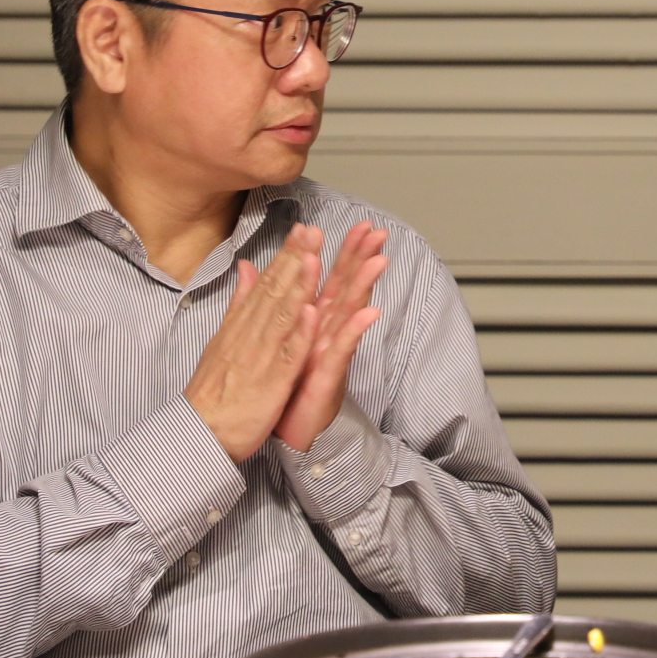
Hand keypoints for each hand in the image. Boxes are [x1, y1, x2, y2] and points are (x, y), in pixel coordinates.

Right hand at [184, 223, 322, 461]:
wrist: (199, 433)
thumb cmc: (215, 390)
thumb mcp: (224, 338)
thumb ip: (241, 303)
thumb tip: (247, 267)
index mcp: (242, 326)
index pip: (266, 284)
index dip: (286, 255)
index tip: (304, 229)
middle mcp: (250, 335)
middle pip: (275, 292)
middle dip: (295, 260)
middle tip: (314, 230)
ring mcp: (260, 357)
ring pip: (282, 317)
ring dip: (298, 287)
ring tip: (314, 258)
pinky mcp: (270, 383)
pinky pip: (286, 356)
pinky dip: (297, 334)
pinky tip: (310, 313)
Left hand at [273, 220, 387, 450]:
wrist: (285, 432)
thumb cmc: (288, 390)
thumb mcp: (284, 341)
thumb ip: (282, 303)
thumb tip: (276, 271)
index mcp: (315, 324)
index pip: (333, 279)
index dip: (346, 251)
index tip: (358, 225)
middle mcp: (328, 335)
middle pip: (348, 289)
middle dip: (363, 259)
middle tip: (378, 231)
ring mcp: (331, 354)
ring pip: (351, 315)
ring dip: (365, 287)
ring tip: (380, 261)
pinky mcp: (329, 377)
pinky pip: (342, 351)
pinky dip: (353, 331)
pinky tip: (366, 313)